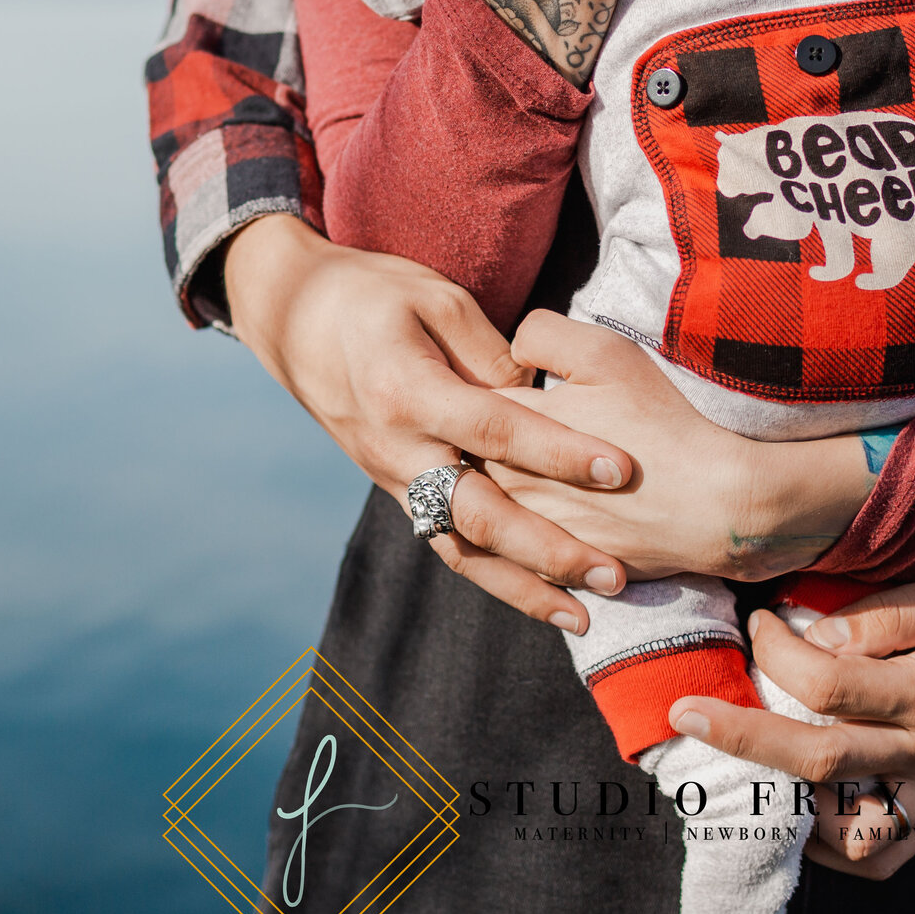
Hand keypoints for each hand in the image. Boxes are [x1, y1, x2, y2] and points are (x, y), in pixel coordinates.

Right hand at [220, 215, 633, 631]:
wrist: (294, 321)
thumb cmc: (371, 295)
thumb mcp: (433, 297)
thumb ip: (490, 349)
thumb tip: (543, 394)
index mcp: (408, 390)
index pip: (496, 430)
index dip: (560, 451)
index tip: (621, 469)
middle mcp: (398, 448)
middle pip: (479, 514)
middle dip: (549, 552)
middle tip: (615, 574)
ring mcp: (393, 478)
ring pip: (460, 549)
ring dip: (523, 588)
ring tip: (585, 617)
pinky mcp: (396, 491)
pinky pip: (446, 544)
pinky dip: (493, 577)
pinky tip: (541, 600)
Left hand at [488, 312, 872, 580]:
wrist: (710, 505)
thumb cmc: (658, 422)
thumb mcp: (604, 354)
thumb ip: (541, 335)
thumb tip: (510, 348)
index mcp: (505, 425)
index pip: (458, 402)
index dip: (461, 389)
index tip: (462, 382)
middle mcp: (502, 481)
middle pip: (456, 460)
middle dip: (457, 445)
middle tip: (459, 433)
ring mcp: (523, 530)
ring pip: (478, 512)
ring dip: (478, 496)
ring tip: (491, 477)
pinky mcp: (549, 566)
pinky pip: (511, 556)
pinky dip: (510, 543)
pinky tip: (521, 526)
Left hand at [661, 545, 914, 879]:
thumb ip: (892, 613)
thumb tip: (817, 630)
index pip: (829, 684)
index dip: (777, 650)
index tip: (758, 617)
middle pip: (819, 759)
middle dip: (742, 737)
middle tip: (683, 714)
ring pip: (846, 817)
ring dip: (783, 796)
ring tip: (736, 762)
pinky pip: (889, 847)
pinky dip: (840, 843)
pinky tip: (804, 808)